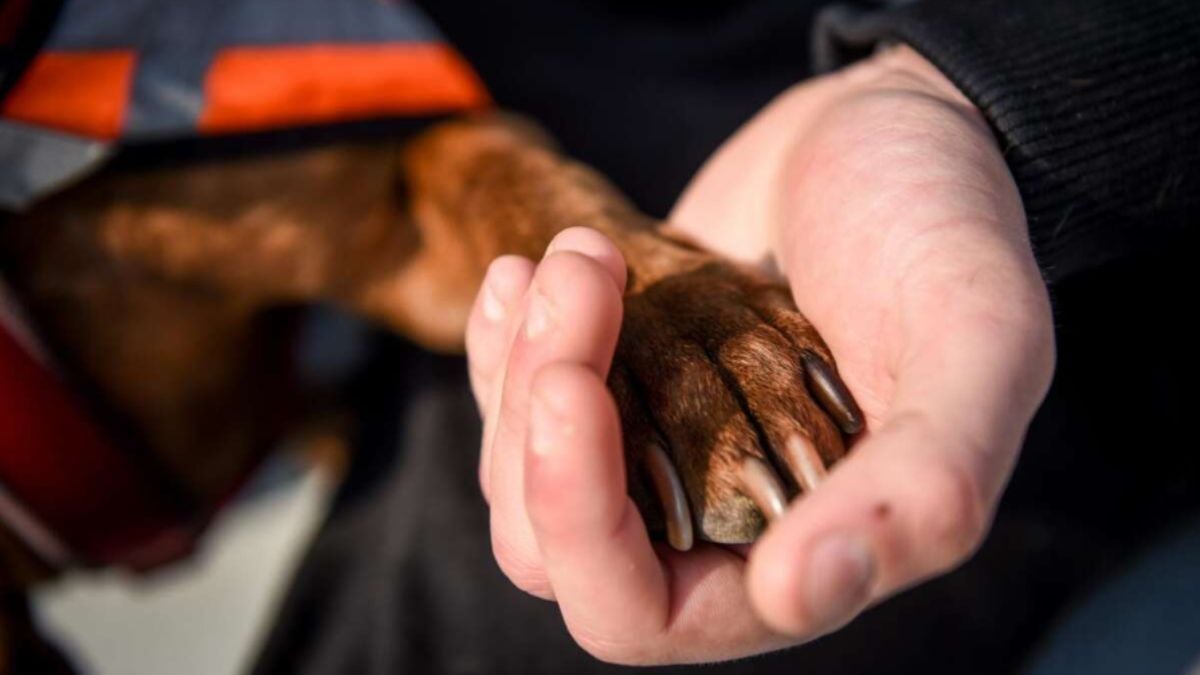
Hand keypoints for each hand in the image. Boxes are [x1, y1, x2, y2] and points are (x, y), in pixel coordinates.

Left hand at [468, 45, 1054, 662]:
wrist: (890, 132)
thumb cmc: (946, 230)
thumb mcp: (976, 343)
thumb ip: (924, 486)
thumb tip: (802, 595)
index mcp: (799, 550)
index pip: (637, 612)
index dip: (579, 523)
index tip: (571, 385)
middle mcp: (713, 522)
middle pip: (548, 546)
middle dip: (533, 422)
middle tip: (578, 276)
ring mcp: (654, 452)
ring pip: (516, 477)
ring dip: (518, 367)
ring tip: (575, 256)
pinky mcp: (618, 384)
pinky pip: (513, 406)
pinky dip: (499, 344)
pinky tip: (520, 273)